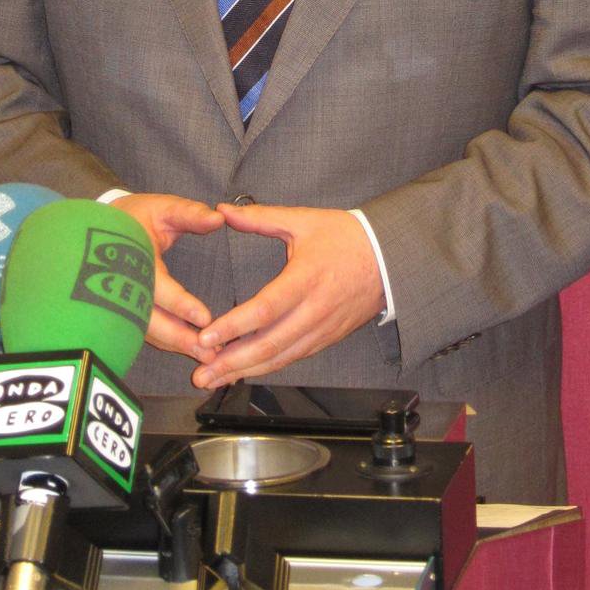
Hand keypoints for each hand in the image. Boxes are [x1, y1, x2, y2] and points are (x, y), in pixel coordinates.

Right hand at [109, 193, 223, 359]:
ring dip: (174, 345)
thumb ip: (189, 214)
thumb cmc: (136, 216)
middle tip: (208, 351)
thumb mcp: (162, 208)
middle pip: (149, 319)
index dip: (180, 304)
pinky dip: (165, 342)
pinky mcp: (123, 310)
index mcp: (133, 257)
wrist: (99, 226)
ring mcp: (119, 301)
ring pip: (146, 330)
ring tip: (206, 357)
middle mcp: (123, 284)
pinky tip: (187, 350)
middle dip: (179, 337)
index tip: (204, 318)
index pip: (157, 287)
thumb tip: (218, 219)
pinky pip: (143, 331)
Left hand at [190, 203, 383, 388]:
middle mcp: (314, 310)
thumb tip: (222, 209)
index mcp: (306, 278)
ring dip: (245, 372)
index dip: (234, 326)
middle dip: (231, 363)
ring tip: (214, 380)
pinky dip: (267, 368)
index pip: (265, 309)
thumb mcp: (302, 220)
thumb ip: (260, 218)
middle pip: (269, 345)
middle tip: (201, 374)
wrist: (389, 258)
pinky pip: (293, 358)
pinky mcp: (326, 339)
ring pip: (280, 358)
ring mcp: (321, 329)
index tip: (206, 337)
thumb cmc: (345, 237)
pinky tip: (245, 372)